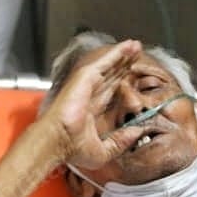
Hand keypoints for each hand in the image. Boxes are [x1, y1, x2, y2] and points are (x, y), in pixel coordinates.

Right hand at [39, 40, 150, 169]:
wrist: (58, 141)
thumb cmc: (72, 148)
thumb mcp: (104, 150)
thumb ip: (122, 141)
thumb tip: (138, 132)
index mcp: (92, 110)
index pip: (110, 91)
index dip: (121, 81)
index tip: (132, 75)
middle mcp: (89, 94)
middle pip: (111, 75)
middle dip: (123, 64)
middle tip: (136, 54)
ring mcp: (87, 84)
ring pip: (109, 66)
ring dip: (123, 55)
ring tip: (136, 46)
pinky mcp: (85, 77)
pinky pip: (105, 62)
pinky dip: (117, 53)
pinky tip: (128, 46)